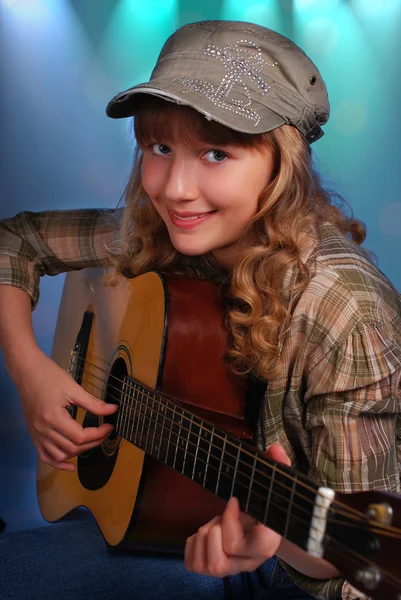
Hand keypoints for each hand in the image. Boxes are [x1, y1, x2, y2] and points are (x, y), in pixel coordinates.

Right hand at [13, 349, 116, 470]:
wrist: (27, 371)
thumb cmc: (48, 375)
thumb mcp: (73, 388)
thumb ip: (93, 403)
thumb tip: (112, 410)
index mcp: (53, 418)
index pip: (80, 436)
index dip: (98, 434)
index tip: (109, 426)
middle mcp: (43, 429)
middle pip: (72, 447)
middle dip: (93, 443)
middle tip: (104, 432)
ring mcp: (37, 433)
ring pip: (60, 455)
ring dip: (78, 452)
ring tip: (91, 442)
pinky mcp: (34, 434)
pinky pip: (45, 455)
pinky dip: (58, 462)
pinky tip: (69, 465)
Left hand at [184, 443, 290, 576]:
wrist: (263, 527)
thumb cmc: (266, 505)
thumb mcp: (274, 487)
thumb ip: (278, 467)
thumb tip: (275, 447)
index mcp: (267, 544)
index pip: (250, 547)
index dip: (234, 522)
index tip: (233, 499)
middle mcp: (249, 563)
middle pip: (220, 563)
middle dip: (214, 531)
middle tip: (221, 515)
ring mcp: (230, 568)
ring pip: (206, 565)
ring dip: (204, 537)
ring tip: (215, 523)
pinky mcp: (211, 568)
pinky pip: (192, 564)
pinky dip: (192, 545)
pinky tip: (205, 533)